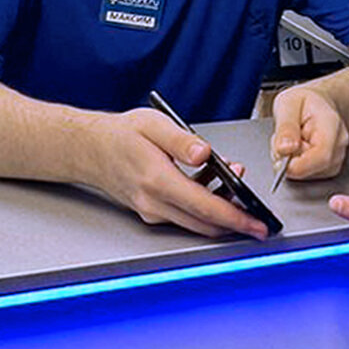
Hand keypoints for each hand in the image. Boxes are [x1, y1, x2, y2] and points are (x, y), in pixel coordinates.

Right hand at [86, 108, 268, 238]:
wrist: (89, 149)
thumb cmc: (120, 135)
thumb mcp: (154, 124)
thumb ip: (182, 140)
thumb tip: (206, 153)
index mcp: (157, 180)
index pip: (206, 207)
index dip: (236, 218)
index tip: (258, 224)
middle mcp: (154, 203)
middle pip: (205, 224)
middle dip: (236, 220)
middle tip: (258, 211)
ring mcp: (152, 211)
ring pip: (195, 222)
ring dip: (220, 209)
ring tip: (233, 179)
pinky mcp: (152, 212)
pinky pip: (184, 216)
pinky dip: (203, 206)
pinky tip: (210, 181)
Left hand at [271, 85, 348, 179]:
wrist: (319, 103)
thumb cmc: (304, 102)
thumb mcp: (287, 104)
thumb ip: (285, 127)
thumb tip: (285, 150)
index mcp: (331, 124)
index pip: (322, 155)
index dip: (299, 165)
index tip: (280, 163)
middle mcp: (339, 143)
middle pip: (312, 168)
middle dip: (289, 160)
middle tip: (282, 140)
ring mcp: (337, 157)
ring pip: (308, 174)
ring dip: (291, 163)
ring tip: (292, 142)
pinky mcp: (330, 167)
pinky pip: (308, 176)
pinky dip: (296, 166)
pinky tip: (297, 150)